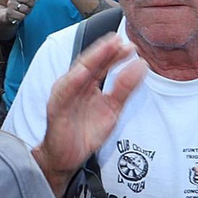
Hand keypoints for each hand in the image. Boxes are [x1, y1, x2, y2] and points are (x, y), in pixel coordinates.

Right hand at [4, 0, 38, 28]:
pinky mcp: (9, 13)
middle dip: (31, 4)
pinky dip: (22, 17)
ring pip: (25, 8)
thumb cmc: (20, 4)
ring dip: (27, 12)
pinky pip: (22, 16)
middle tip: (29, 6)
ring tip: (24, 11)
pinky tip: (20, 15)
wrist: (9, 14)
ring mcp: (10, 4)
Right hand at [33, 35, 145, 193]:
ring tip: (106, 48)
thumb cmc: (85, 133)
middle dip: (105, 51)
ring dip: (91, 59)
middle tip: (120, 40)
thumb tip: (141, 66)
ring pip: (78, 72)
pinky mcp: (56, 108)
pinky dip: (73, 81)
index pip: (102, 65)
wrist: (67, 158)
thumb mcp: (113, 109)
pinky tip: (84, 71)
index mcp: (88, 85)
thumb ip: (125, 88)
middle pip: (91, 63)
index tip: (131, 46)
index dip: (115, 55)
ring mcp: (65, 95)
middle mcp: (76, 85)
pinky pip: (65, 92)